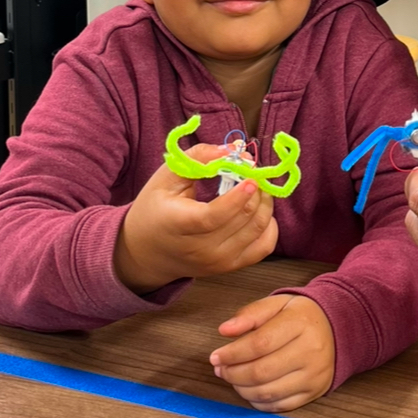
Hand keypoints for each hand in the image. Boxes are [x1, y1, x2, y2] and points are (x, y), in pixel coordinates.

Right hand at [115, 144, 278, 294]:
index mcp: (179, 225)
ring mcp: (218, 262)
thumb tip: (233, 150)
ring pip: (257, 230)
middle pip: (242, 220)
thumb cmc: (156, 208)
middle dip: (256, 191)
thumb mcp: (166, 177)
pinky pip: (264, 246)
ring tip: (257, 187)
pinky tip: (260, 210)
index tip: (251, 178)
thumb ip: (199, 157)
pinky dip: (269, 226)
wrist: (147, 251)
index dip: (237, 197)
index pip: (214, 216)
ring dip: (264, 203)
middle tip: (254, 173)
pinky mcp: (229, 267)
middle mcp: (201, 249)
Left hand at [210, 294, 335, 410]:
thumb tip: (224, 331)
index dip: (232, 354)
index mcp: (301, 323)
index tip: (215, 357)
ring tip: (233, 378)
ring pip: (268, 392)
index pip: (260, 344)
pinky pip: (279, 406)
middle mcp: (311, 350)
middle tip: (221, 369)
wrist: (337, 328)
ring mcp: (314, 374)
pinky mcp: (315, 392)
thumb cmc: (299, 316)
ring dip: (242, 389)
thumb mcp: (277, 304)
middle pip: (262, 371)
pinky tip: (250, 389)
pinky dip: (258, 401)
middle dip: (233, 374)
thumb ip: (250, 314)